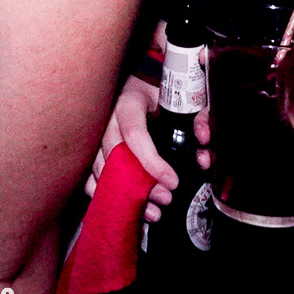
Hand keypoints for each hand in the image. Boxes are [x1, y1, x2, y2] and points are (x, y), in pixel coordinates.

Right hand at [85, 75, 209, 221]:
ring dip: (123, 193)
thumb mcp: (179, 94)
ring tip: (151, 211)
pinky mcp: (94, 146)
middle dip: (139, 184)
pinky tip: (121, 205)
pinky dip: (102, 191)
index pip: (134, 133)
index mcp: (128, 102)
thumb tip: (204, 137)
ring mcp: (97, 133)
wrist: (139, 82)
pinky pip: (89, 171)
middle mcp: (107, 118)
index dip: (151, 162)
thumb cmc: (160, 90)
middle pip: (115, 155)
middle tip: (165, 200)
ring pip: (101, 167)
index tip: (173, 181)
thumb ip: (197, 113)